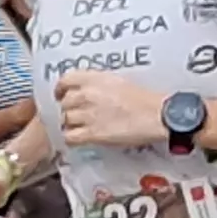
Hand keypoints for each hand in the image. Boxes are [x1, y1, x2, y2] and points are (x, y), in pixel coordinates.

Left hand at [52, 69, 169, 148]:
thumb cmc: (143, 99)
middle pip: (65, 103)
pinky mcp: (92, 133)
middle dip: (69, 109)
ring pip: (65, 120)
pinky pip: (69, 137)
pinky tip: (79, 139)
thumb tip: (85, 91)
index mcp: (94, 78)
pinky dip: (71, 139)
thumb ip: (97, 84)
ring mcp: (87, 114)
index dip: (61, 90)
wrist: (155, 115)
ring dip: (71, 124)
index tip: (61, 95)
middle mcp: (87, 95)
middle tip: (78, 115)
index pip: (65, 81)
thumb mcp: (117, 81)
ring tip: (81, 127)